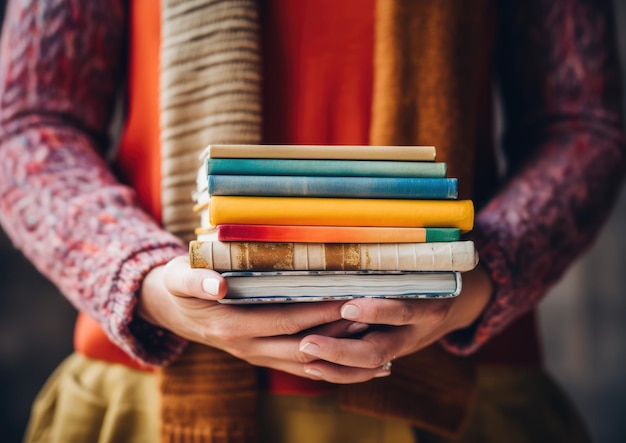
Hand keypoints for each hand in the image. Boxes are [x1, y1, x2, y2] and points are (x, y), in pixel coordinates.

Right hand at [135, 256, 374, 377]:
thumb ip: (196, 279)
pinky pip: (301, 368)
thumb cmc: (180, 287)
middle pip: (304, 347)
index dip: (318, 312)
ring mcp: (258, 356)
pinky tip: (358, 365)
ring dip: (343, 361)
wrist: (173, 311)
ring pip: (307, 365)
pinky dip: (330, 368)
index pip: (285, 320)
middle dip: (341, 336)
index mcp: (231, 327)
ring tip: (381, 353)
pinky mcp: (264, 357)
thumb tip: (219, 284)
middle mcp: (248, 348)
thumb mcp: (180, 277)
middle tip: (377, 321)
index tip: (349, 299)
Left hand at [298, 266, 492, 382]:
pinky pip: (364, 372)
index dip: (377, 312)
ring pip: (368, 364)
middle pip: (379, 349)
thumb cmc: (432, 272)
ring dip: (335, 364)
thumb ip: (396, 261)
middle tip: (308, 343)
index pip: (403, 310)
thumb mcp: (425, 263)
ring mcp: (402, 347)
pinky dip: (339, 372)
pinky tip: (313, 368)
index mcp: (428, 303)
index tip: (347, 305)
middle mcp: (415, 330)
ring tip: (305, 355)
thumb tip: (358, 234)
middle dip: (341, 349)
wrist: (458, 304)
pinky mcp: (391, 356)